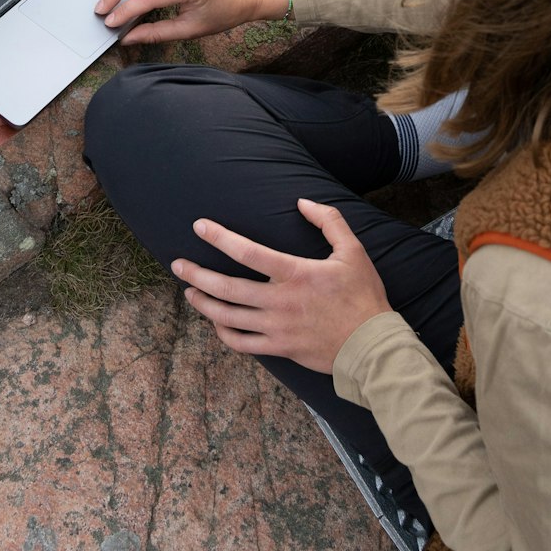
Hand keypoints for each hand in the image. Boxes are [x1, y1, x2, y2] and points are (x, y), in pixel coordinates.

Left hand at [171, 199, 391, 372]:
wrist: (373, 347)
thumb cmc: (363, 296)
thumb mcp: (353, 250)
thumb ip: (328, 221)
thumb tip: (302, 201)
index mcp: (295, 273)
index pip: (247, 251)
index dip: (220, 237)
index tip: (199, 227)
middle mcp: (279, 301)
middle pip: (227, 287)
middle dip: (197, 274)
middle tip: (178, 264)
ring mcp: (276, 328)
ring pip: (228, 317)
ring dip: (204, 303)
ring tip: (189, 292)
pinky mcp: (280, 349)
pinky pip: (242, 344)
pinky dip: (224, 333)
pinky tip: (216, 322)